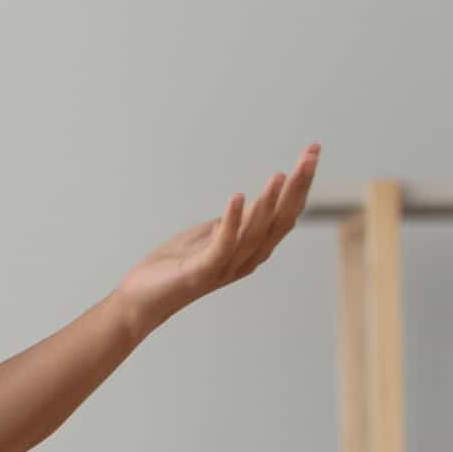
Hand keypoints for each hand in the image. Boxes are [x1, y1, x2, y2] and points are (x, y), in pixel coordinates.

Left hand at [113, 144, 320, 333]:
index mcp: (250, 248)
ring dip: (268, 202)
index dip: (300, 184)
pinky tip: (237, 197)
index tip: (312, 151)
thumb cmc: (172, 267)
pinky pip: (222, 244)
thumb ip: (231, 223)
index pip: (285, 213)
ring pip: (256, 232)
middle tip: (312, 153)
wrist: (140, 300)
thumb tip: (252, 204)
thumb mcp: (207, 236)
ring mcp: (225, 266)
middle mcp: (246, 258)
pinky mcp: (202, 271)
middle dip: (298, 186)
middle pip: (281, 220)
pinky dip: (232, 221)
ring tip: (280, 175)